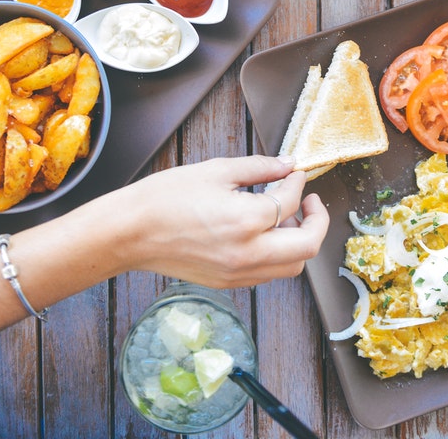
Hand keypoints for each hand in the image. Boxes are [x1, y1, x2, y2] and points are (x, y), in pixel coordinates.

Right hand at [120, 155, 329, 287]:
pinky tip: (264, 234)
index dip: (297, 183)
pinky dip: (278, 255)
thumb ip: (259, 168)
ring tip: (286, 218)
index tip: (294, 173)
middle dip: (317, 220)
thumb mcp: (216, 171)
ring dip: (299, 242)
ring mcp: (238, 274)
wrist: (130, 232)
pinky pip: (268, 274)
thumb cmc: (165, 198)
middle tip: (310, 201)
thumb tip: (287, 165)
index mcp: (246, 220)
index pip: (289, 202)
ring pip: (292, 266)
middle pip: (307, 246)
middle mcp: (248, 253)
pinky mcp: (228, 283)